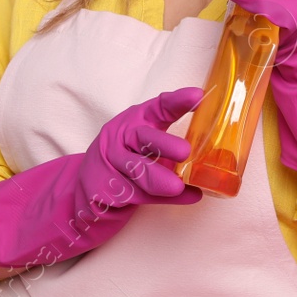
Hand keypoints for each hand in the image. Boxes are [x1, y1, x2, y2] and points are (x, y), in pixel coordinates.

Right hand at [0, 87, 205, 270]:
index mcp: (134, 123)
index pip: (157, 107)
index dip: (177, 101)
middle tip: (185, 152)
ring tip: (178, 186)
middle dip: (163, 144)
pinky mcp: (101, 192)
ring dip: (158, 180)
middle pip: (141, 138)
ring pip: (136, 172)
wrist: (82, 196)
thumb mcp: (146, 150)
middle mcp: (119, 139)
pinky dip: (161, 200)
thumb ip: (172, 151)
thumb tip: (213, 159)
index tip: (197, 96)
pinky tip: (185, 198)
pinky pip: (133, 197)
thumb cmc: (124, 167)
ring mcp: (107, 165)